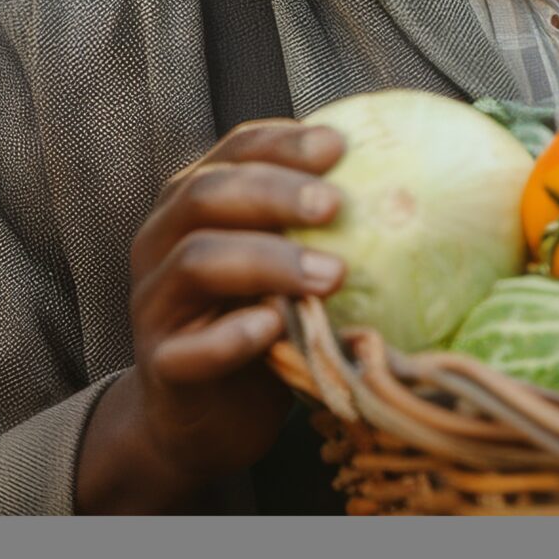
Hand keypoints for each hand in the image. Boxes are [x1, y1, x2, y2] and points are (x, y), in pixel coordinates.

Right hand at [75, 120, 346, 512]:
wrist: (206, 416)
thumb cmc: (260, 321)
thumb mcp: (284, 266)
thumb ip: (313, 227)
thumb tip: (403, 189)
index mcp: (193, 203)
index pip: (232, 153)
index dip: (281, 142)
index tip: (338, 145)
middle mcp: (163, 243)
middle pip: (205, 195)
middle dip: (273, 192)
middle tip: (334, 203)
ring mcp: (156, 305)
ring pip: (196, 261)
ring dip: (268, 261)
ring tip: (332, 274)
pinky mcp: (163, 367)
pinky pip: (188, 349)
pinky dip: (232, 337)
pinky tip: (275, 327)